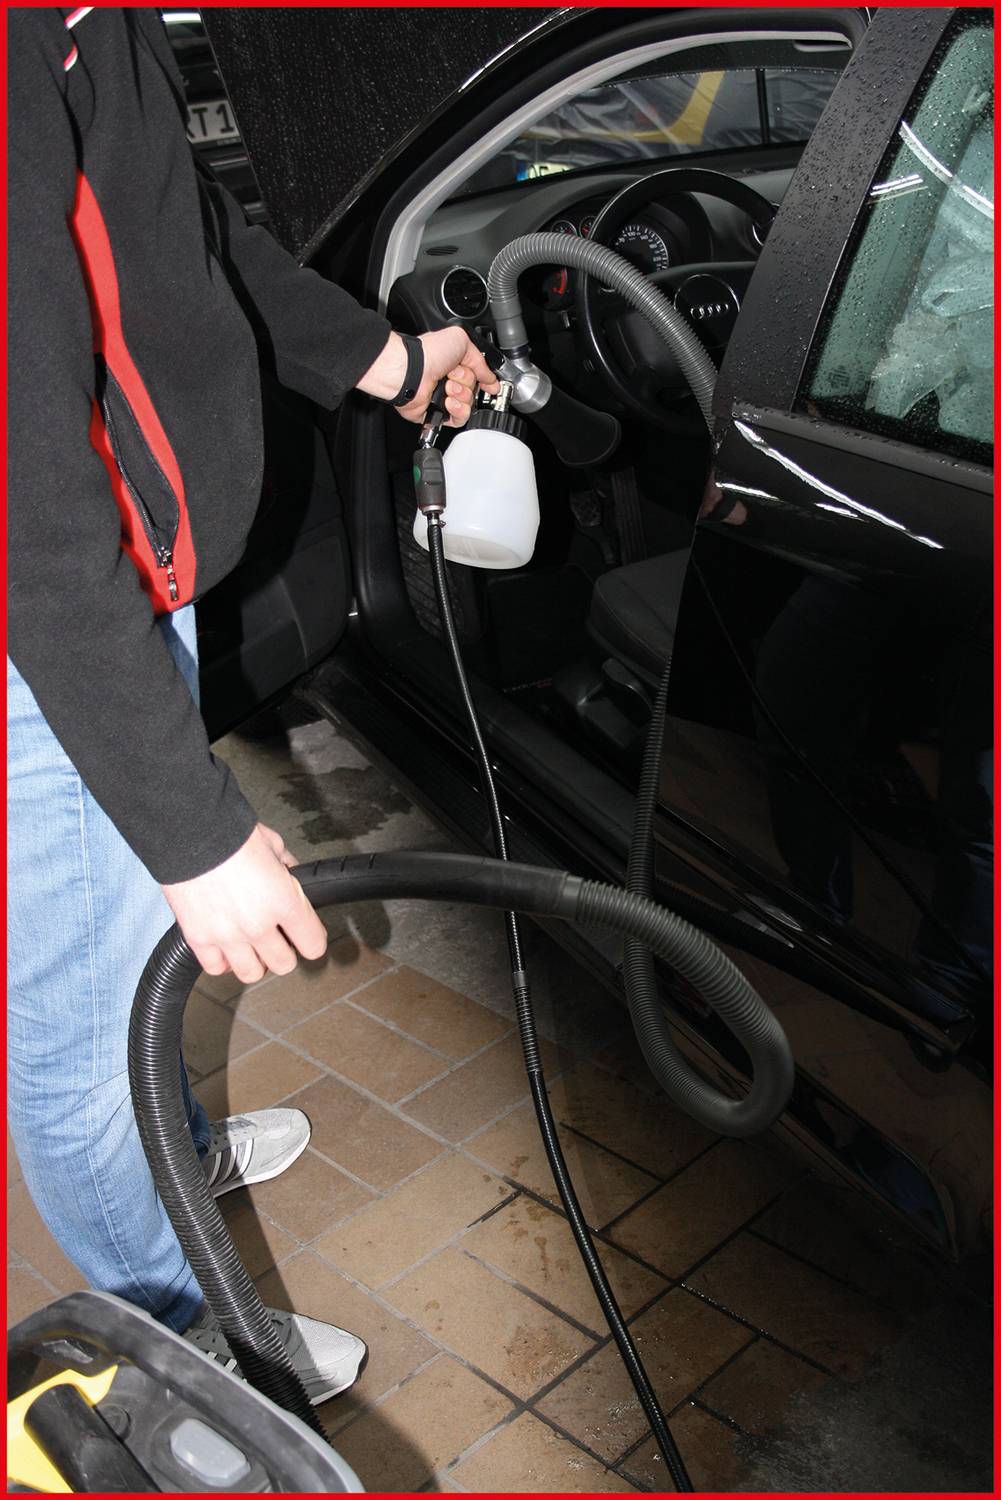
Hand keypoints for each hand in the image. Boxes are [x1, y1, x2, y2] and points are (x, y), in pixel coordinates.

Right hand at [161, 823, 326, 983]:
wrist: (189, 832)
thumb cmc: (230, 833)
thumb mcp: (272, 842)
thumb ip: (286, 863)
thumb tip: (290, 870)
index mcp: (284, 902)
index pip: (313, 944)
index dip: (313, 940)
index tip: (307, 936)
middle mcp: (258, 925)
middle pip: (284, 964)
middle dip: (284, 952)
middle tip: (277, 939)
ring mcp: (228, 936)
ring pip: (251, 973)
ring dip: (255, 962)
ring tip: (251, 947)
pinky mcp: (198, 938)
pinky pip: (217, 968)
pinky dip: (223, 961)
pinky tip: (225, 948)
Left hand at [358, 327, 499, 425]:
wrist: (411, 372)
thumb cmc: (429, 353)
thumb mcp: (462, 342)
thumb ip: (480, 360)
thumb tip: (491, 377)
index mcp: (455, 363)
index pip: (478, 375)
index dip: (485, 379)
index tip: (490, 384)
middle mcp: (449, 380)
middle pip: (475, 390)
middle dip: (468, 383)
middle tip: (454, 375)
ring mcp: (444, 397)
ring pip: (469, 405)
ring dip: (462, 395)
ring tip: (448, 387)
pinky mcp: (439, 414)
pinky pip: (460, 419)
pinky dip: (459, 410)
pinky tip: (449, 401)